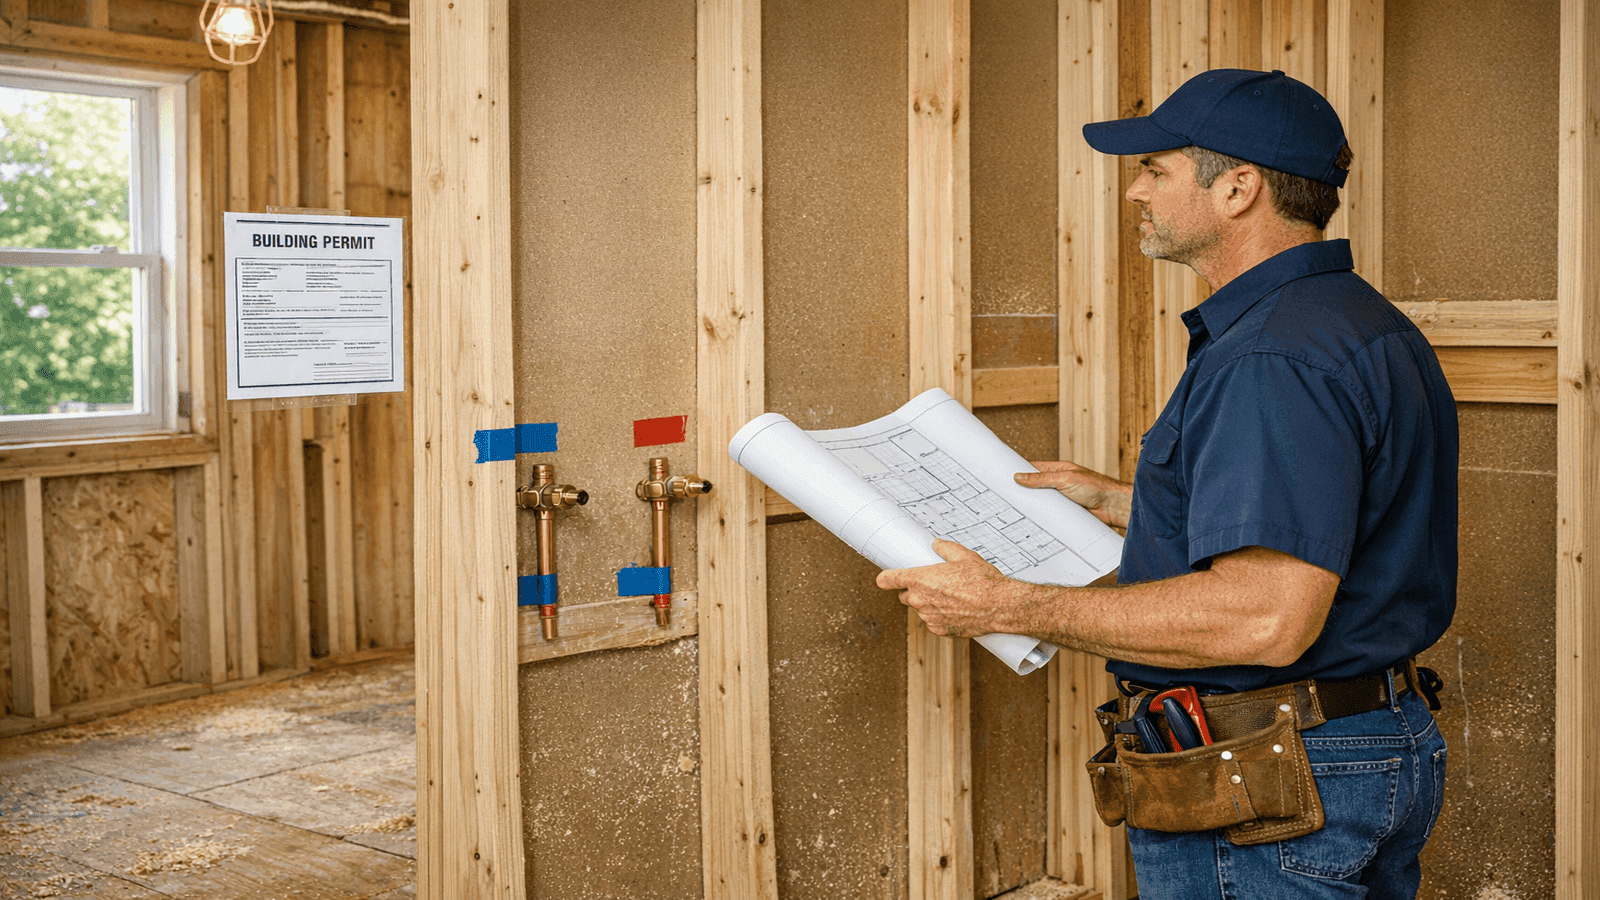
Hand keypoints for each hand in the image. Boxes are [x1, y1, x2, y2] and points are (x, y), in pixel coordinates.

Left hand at [876, 540, 1013, 636]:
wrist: (998, 605)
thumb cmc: (982, 581)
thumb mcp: (964, 556)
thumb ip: (945, 548)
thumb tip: (937, 544)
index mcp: (920, 579)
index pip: (888, 580)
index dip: (886, 579)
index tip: (885, 579)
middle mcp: (920, 599)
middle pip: (905, 596)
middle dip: (915, 591)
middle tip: (935, 585)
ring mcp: (928, 616)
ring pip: (920, 609)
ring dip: (929, 604)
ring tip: (952, 597)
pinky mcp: (939, 629)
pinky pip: (933, 622)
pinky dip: (940, 617)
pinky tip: (956, 610)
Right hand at [1014, 461, 1131, 529]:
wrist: (1113, 506)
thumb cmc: (1095, 486)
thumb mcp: (1065, 479)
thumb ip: (1042, 479)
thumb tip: (1019, 476)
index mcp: (1056, 470)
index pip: (1032, 469)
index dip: (1018, 472)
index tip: (1002, 477)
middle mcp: (1057, 484)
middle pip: (1034, 488)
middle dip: (1021, 492)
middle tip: (1004, 497)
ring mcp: (1061, 499)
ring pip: (1040, 503)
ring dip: (1031, 507)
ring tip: (1013, 511)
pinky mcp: (1065, 513)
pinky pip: (1049, 515)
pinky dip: (1042, 518)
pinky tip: (1031, 522)